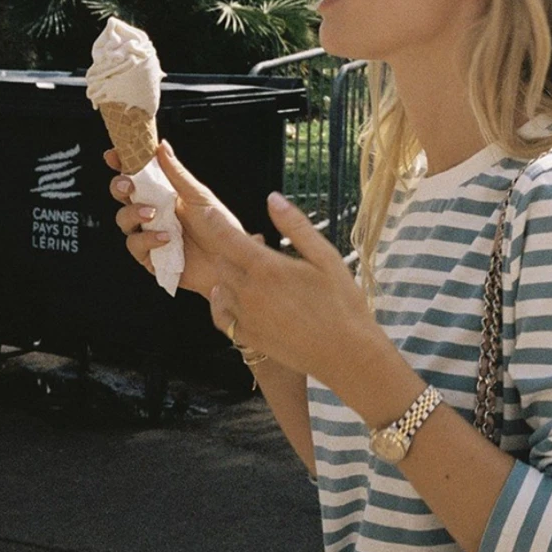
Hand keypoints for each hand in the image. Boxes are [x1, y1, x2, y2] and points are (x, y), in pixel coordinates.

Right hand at [107, 141, 249, 299]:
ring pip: (123, 220)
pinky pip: (136, 246)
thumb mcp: (199, 196)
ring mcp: (151, 235)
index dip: (122, 165)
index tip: (114, 155)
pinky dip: (147, 239)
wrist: (231, 261)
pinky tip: (165, 238)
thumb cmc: (221, 228)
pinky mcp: (151, 258)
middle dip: (119, 187)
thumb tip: (161, 146)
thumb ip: (176, 173)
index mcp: (165, 195)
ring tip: (152, 214)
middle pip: (123, 196)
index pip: (137, 177)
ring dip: (133, 213)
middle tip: (128, 185)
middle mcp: (155, 214)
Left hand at [206, 192, 404, 405]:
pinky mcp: (248, 337)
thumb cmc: (342, 303)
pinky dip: (222, 303)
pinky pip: (222, 315)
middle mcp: (249, 291)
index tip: (206, 211)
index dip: (214, 222)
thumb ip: (296, 226)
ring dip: (228, 275)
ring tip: (250, 273)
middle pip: (221, 261)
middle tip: (252, 248)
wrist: (346, 353)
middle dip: (229, 250)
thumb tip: (272, 198)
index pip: (227, 237)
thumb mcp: (326, 258)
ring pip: (220, 287)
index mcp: (268, 268)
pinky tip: (232, 298)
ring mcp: (246, 316)